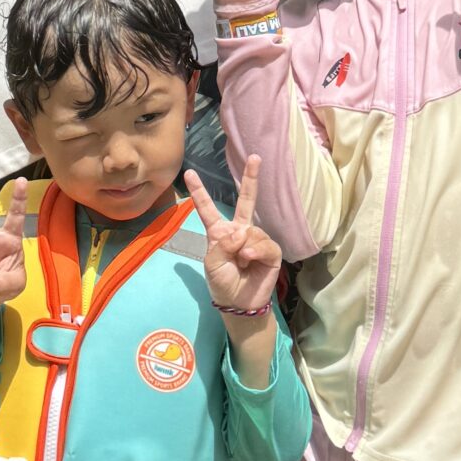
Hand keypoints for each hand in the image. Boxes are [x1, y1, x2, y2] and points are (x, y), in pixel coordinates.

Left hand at [186, 155, 282, 316]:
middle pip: (246, 201)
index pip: (207, 210)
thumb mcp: (212, 263)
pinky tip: (249, 258)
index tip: (189, 173)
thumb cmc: (222, 283)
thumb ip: (223, 245)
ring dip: (244, 246)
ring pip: (252, 230)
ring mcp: (256, 240)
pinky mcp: (271, 252)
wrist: (238, 304)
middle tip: (254, 157)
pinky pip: (264, 243)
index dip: (199, 192)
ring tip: (241, 262)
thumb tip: (242, 232)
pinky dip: (255, 250)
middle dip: (251, 178)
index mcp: (219, 233)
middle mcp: (239, 231)